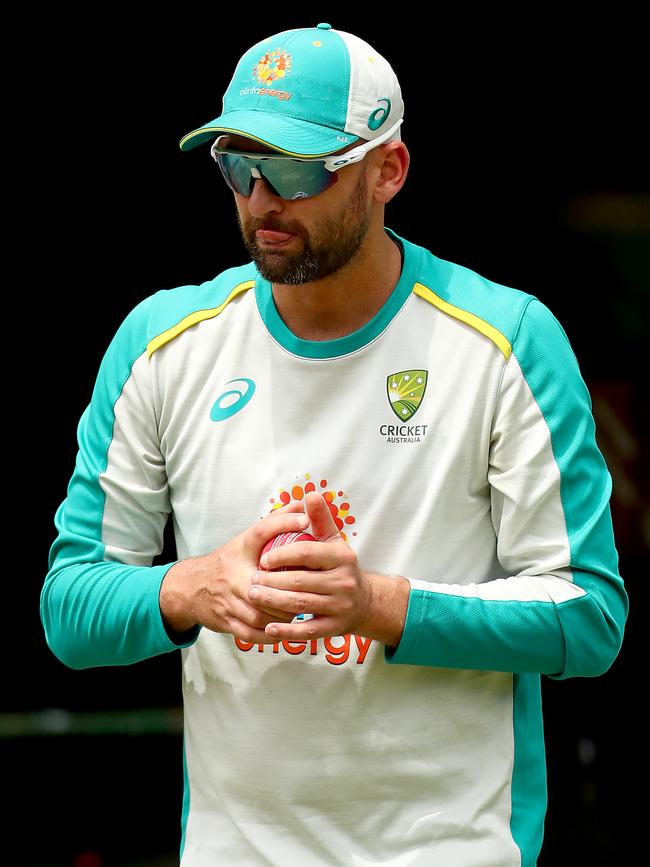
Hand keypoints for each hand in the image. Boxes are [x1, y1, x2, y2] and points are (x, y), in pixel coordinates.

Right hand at [159, 501, 310, 642]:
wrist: (192, 587)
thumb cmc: (230, 561)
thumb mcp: (248, 540)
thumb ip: (276, 522)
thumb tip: (304, 503)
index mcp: (240, 549)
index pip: (261, 530)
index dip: (283, 522)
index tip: (305, 521)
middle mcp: (233, 573)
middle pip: (265, 582)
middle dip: (289, 587)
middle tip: (313, 587)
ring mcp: (228, 600)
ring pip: (261, 612)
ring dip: (283, 614)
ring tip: (301, 609)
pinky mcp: (226, 622)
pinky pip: (252, 633)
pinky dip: (271, 633)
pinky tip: (285, 629)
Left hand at [248, 491, 408, 644]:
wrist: (363, 602)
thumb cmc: (338, 566)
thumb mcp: (333, 540)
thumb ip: (320, 518)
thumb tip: (311, 493)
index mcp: (343, 557)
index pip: (307, 552)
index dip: (282, 555)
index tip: (263, 558)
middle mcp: (344, 582)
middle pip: (300, 581)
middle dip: (272, 581)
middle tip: (251, 581)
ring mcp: (340, 607)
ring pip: (300, 604)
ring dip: (273, 602)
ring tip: (253, 596)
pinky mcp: (334, 628)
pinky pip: (307, 631)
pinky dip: (286, 631)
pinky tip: (268, 629)